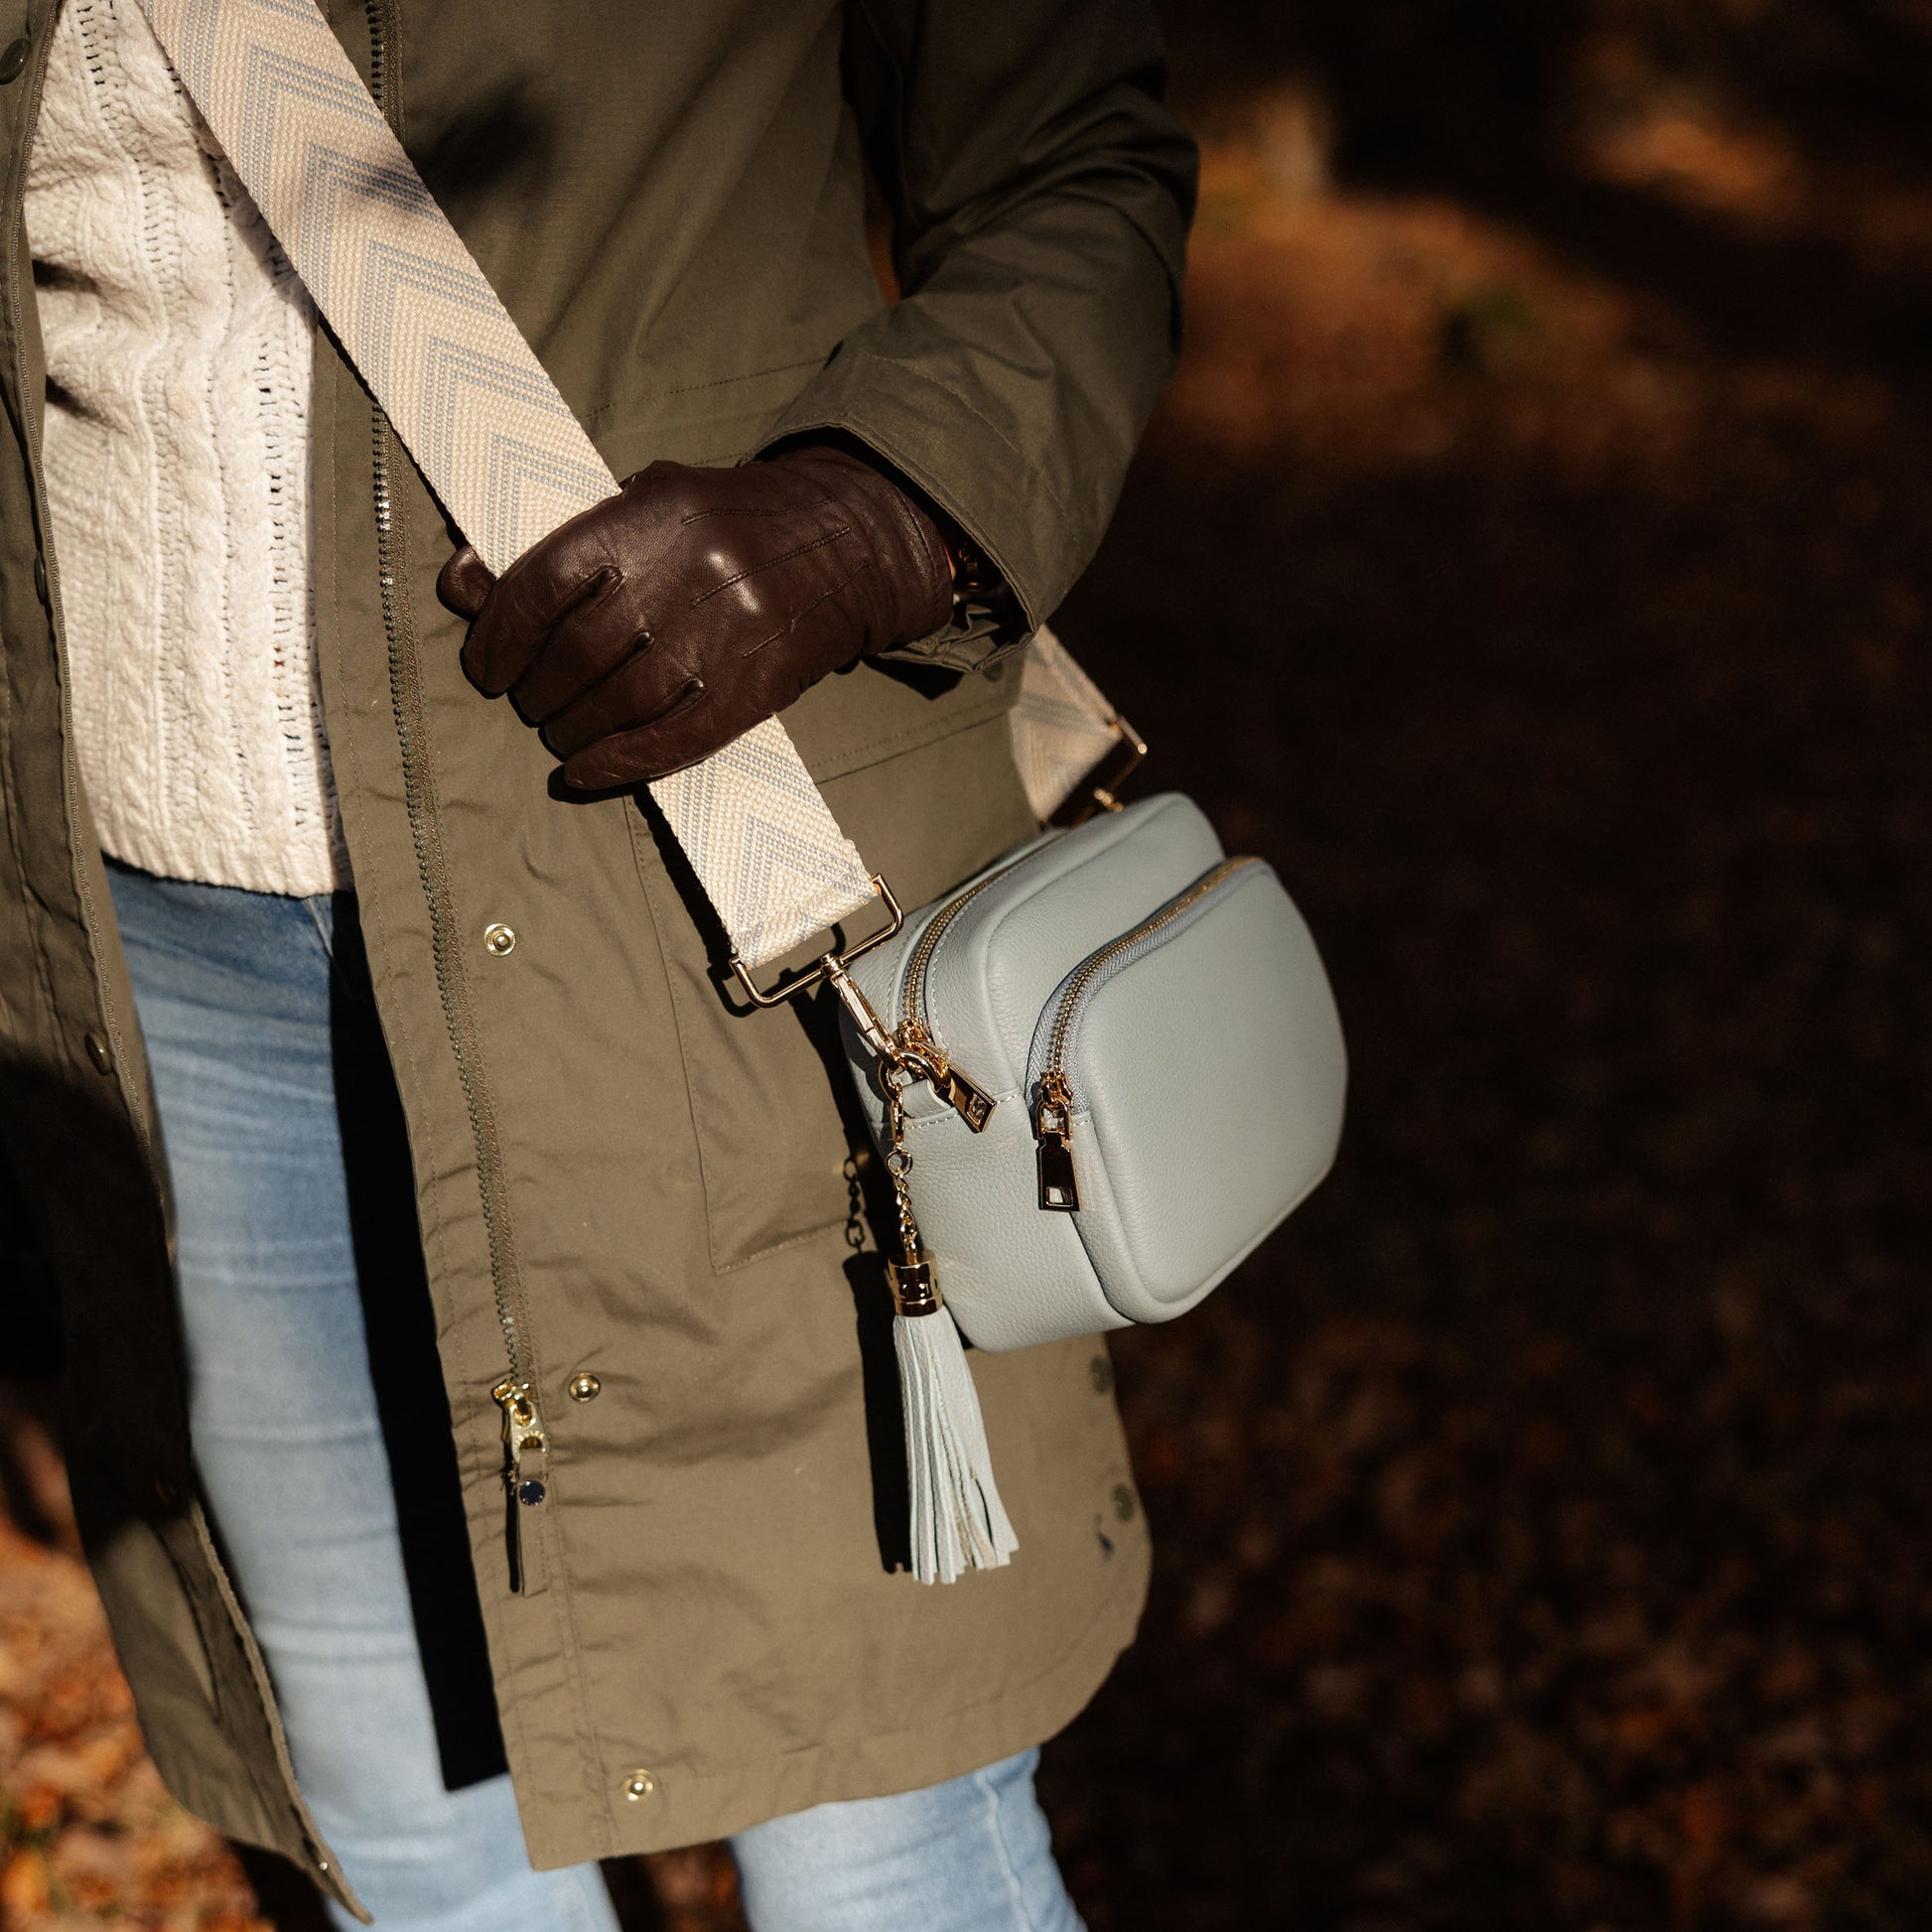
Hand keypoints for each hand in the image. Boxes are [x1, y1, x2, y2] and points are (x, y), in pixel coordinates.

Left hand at [438, 445, 952, 788]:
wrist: (843, 543)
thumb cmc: (724, 524)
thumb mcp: (644, 504)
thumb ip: (558, 542)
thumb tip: (463, 586)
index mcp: (652, 517)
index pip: (545, 584)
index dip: (499, 635)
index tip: (486, 668)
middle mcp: (688, 574)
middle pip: (578, 653)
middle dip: (538, 691)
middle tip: (532, 702)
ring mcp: (725, 634)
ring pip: (621, 702)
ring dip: (573, 730)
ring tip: (562, 733)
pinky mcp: (755, 686)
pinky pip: (675, 739)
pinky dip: (620, 763)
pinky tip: (585, 771)